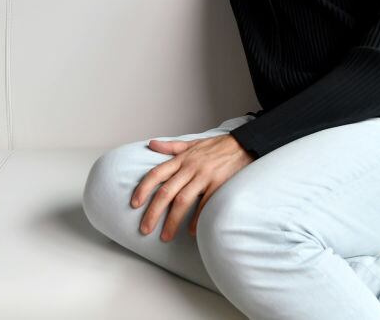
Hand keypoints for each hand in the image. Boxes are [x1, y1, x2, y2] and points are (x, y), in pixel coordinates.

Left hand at [132, 133, 253, 241]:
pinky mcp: (219, 184)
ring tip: (166, 236)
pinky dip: (197, 219)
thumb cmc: (218, 146)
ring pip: (183, 201)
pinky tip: (192, 232)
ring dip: (172, 221)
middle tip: (144, 229)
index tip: (134, 204)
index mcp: (182, 159)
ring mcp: (205, 176)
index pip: (156, 174)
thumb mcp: (193, 143)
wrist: (245, 143)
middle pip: (166, 192)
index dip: (143, 189)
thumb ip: (171, 147)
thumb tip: (151, 144)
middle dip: (153, 212)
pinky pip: (205, 204)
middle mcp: (191, 167)